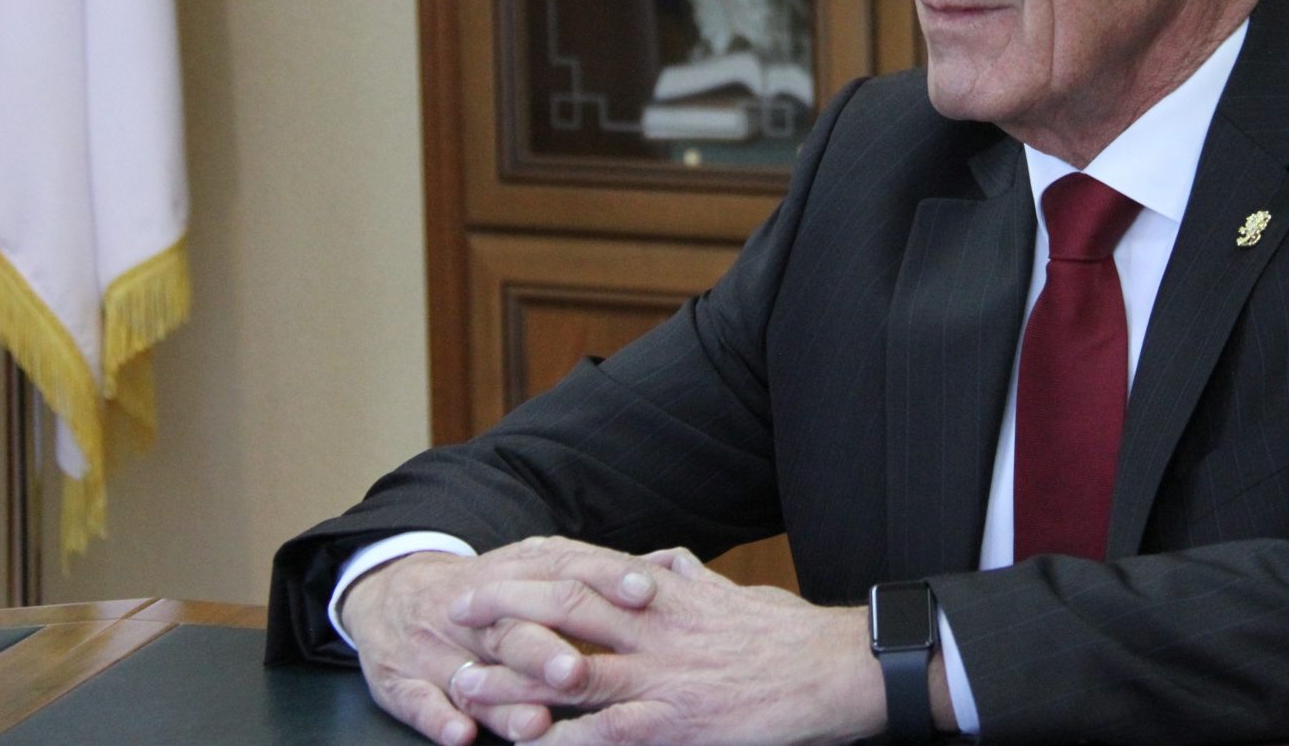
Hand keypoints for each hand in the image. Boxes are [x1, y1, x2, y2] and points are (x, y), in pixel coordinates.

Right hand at [339, 536, 659, 745]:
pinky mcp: (402, 679)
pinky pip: (419, 701)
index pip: (565, 572)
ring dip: (503, 696)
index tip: (645, 595)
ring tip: (534, 723)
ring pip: (472, 670)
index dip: (604, 581)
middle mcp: (480, 608)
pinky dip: (439, 718)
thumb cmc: (488, 593)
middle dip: (546, 649)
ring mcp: (438, 645)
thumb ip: (588, 578)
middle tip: (579, 672)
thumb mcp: (532, 571)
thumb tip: (661, 575)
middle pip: (516, 625)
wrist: (394, 597)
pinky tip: (461, 735)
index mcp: (517, 572)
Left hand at [449, 546, 888, 744]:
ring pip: (571, 672)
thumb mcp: (733, 593)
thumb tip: (665, 561)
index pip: (585, 572)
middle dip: (503, 611)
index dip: (531, 572)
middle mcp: (656, 628)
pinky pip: (605, 735)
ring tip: (464, 683)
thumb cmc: (788, 633)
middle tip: (454, 613)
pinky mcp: (677, 723)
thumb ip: (691, 578)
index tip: (489, 571)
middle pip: (564, 611)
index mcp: (667, 594)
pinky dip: (561, 742)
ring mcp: (663, 677)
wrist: (834, 669)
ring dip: (511, 680)